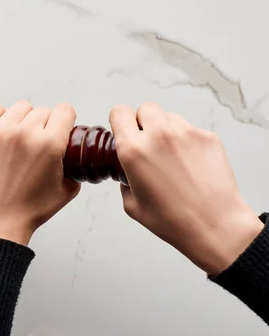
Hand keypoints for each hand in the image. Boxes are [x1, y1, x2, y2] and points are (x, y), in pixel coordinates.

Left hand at [0, 101, 80, 245]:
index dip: (65, 120)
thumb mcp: (67, 191)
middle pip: (43, 110)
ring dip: (23, 119)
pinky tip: (2, 133)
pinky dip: (0, 118)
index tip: (60, 127)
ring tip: (19, 138)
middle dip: (44, 124)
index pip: (65, 110)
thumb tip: (75, 155)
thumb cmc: (28, 210)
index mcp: (50, 144)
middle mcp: (25, 133)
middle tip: (38, 142)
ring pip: (20, 108)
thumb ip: (75, 168)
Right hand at [110, 103, 262, 274]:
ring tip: (172, 157)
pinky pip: (191, 130)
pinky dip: (187, 142)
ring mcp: (186, 134)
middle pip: (145, 108)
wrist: (215, 226)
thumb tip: (129, 172)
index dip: (120, 120)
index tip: (123, 128)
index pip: (119, 113)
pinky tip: (190, 164)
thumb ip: (125, 180)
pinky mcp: (207, 137)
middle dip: (144, 122)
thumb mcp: (132, 205)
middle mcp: (158, 136)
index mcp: (134, 151)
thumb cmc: (174, 221)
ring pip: (169, 117)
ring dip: (166, 130)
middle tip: (148, 143)